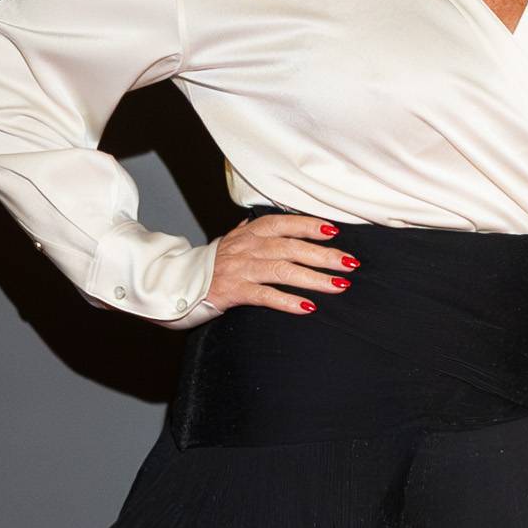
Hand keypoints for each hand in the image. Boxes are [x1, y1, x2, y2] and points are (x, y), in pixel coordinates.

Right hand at [206, 211, 354, 314]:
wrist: (177, 283)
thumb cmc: (212, 263)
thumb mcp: (232, 240)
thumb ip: (250, 230)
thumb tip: (264, 220)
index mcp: (250, 233)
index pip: (284, 223)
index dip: (309, 225)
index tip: (334, 230)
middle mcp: (247, 247)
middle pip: (291, 247)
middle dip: (323, 255)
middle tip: (350, 263)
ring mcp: (240, 269)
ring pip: (282, 270)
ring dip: (313, 278)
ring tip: (339, 286)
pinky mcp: (233, 292)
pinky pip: (264, 295)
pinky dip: (287, 301)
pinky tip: (308, 307)